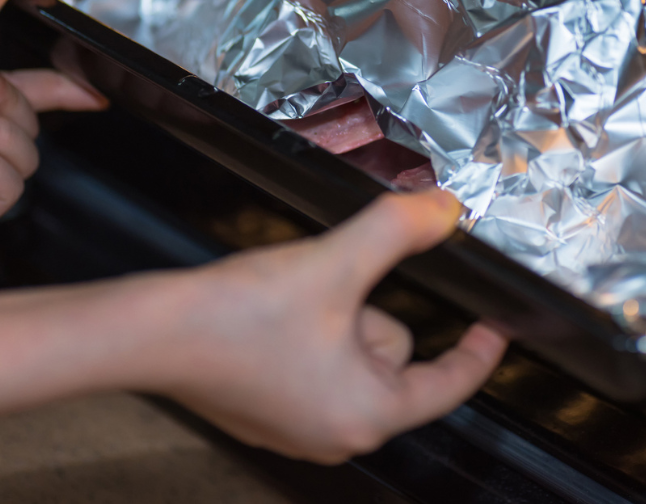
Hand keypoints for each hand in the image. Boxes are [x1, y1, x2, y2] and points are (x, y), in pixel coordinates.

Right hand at [154, 189, 507, 462]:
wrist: (150, 332)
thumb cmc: (237, 316)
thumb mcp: (335, 262)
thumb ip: (398, 231)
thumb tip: (444, 211)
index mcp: (367, 414)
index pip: (451, 384)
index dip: (479, 349)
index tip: (496, 325)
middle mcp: (337, 434)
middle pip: (393, 355)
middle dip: (371, 310)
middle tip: (332, 286)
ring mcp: (299, 428)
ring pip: (354, 354)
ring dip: (339, 316)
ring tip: (296, 298)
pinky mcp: (269, 412)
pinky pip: (318, 364)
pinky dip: (310, 332)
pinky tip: (276, 314)